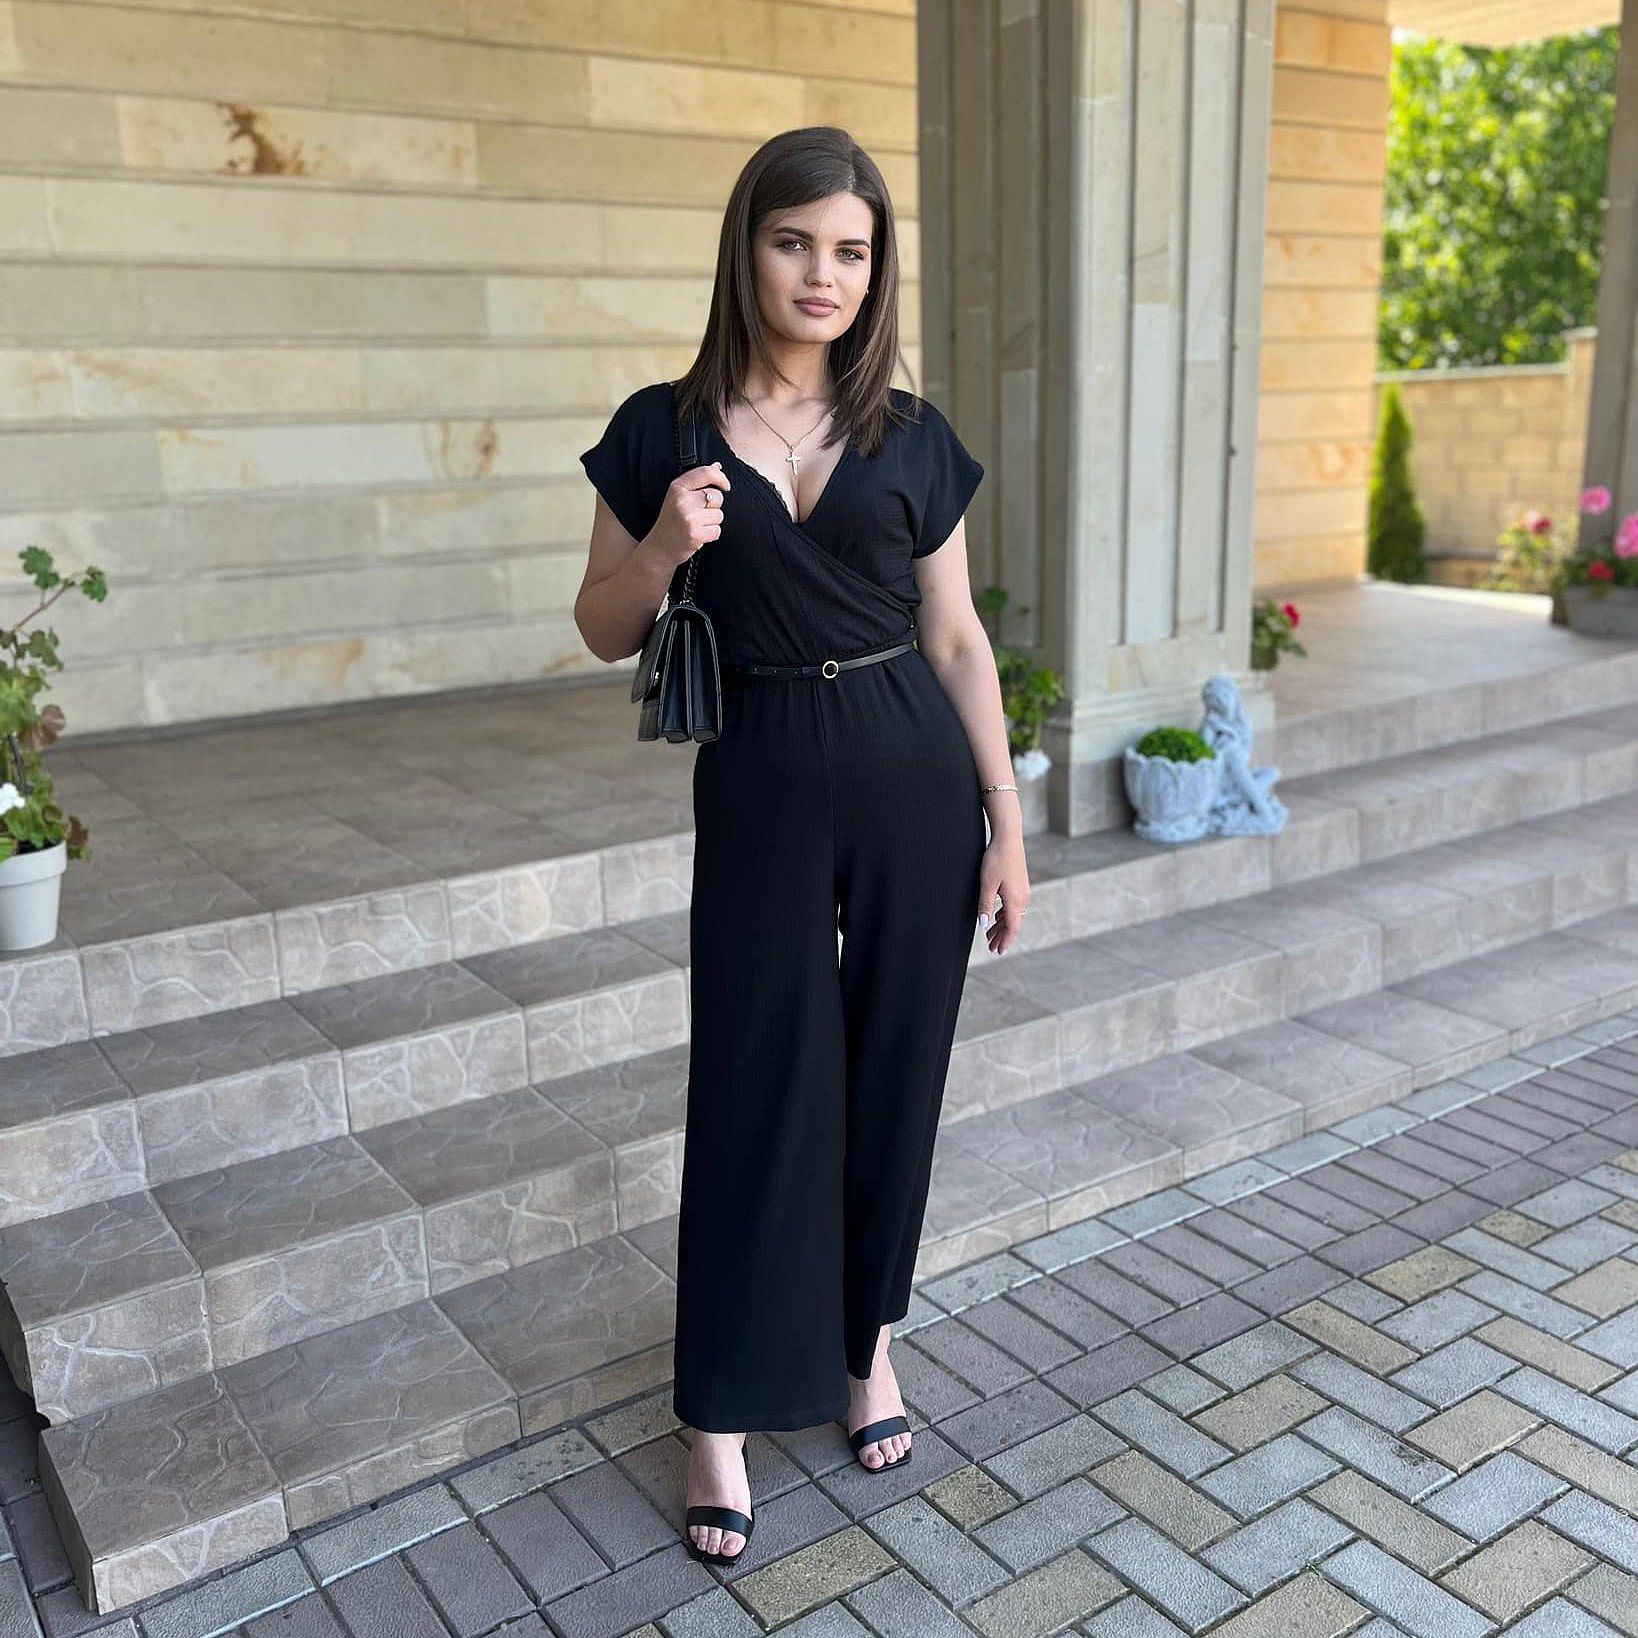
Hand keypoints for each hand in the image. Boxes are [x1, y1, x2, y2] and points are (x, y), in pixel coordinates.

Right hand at [647, 461, 730, 568]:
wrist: (659, 548)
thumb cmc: (671, 521)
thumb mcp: (678, 496)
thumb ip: (697, 482)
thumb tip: (717, 467)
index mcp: (677, 487)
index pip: (706, 473)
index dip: (721, 478)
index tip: (725, 485)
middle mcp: (682, 500)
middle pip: (717, 496)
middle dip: (713, 506)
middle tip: (698, 515)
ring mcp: (688, 517)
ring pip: (719, 515)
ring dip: (712, 522)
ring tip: (697, 525)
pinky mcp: (695, 534)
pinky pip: (717, 530)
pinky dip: (711, 534)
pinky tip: (698, 535)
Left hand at [976, 833, 1029, 954]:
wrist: (1008, 838)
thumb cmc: (996, 859)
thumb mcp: (986, 884)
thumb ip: (985, 906)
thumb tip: (983, 926)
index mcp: (1015, 901)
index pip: (1012, 928)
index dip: (1005, 941)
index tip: (998, 952)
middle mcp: (1022, 898)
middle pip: (1013, 923)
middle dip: (1001, 936)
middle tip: (991, 948)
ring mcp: (1023, 891)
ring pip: (1012, 915)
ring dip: (1001, 926)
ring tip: (990, 935)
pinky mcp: (1020, 884)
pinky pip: (1013, 905)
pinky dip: (1004, 915)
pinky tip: (996, 916)